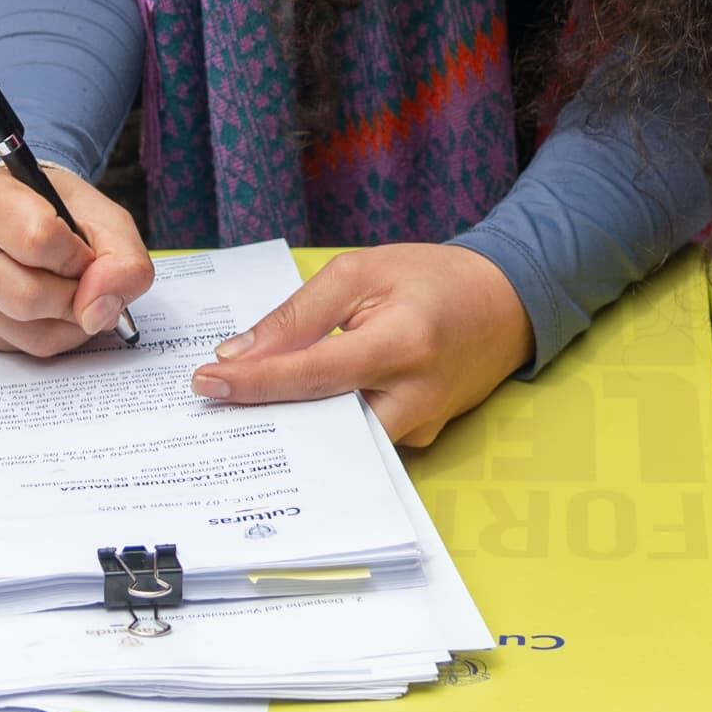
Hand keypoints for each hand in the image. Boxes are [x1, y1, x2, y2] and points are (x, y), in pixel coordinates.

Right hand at [0, 160, 153, 354]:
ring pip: (23, 331)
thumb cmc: (66, 214)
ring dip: (66, 324)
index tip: (86, 253)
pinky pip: (15, 347)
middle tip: (84, 283)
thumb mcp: (108, 221)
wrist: (34, 217)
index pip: (37, 240)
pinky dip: (47, 335)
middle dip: (73, 299)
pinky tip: (48, 309)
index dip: (78, 257)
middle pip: (25, 296)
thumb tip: (96, 313)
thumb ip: (122, 261)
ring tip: (70, 294)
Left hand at [193, 245, 530, 449]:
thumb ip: (299, 314)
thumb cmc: (431, 279)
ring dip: (291, 425)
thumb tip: (242, 354)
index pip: (314, 373)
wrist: (504, 303)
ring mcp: (421, 426)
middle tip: (209, 406)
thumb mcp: (360, 272)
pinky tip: (292, 411)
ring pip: (338, 439)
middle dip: (265, 415)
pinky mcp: (420, 439)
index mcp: (401, 343)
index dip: (256, 382)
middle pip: (323, 419)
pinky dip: (323, 424)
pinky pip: (358, 438)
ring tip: (240, 409)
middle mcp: (415, 396)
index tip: (207, 384)